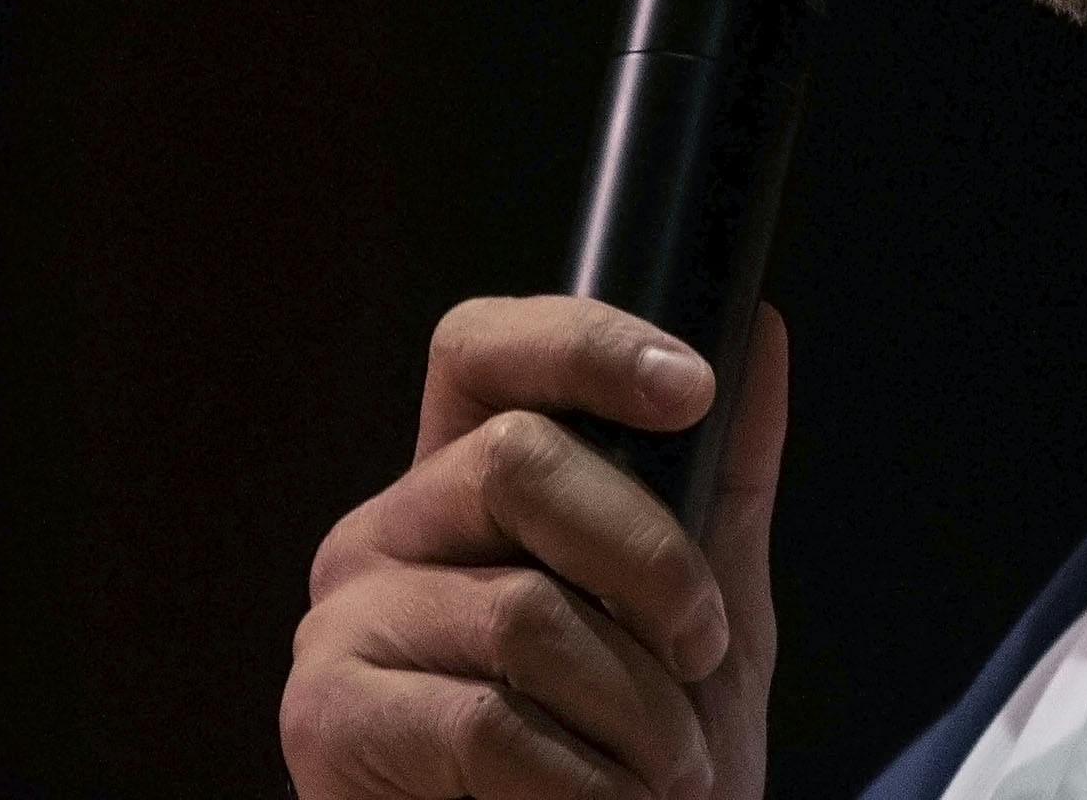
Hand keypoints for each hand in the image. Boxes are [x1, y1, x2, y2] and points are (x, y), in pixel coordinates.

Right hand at [281, 298, 788, 799]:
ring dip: (636, 706)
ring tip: (666, 767)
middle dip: (649, 558)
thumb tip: (760, 333)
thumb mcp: (706, 611)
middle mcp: (387, 530)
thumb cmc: (633, 759)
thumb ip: (723, 480)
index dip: (584, 345)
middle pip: (514, 460)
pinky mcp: (327, 719)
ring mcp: (345, 620)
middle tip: (701, 649)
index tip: (692, 389)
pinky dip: (581, 781)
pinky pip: (484, 721)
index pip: (483, 349)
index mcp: (464, 482)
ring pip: (519, 609)